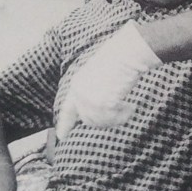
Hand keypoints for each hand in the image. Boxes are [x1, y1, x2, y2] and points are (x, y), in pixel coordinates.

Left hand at [56, 21, 160, 139]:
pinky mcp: (101, 103)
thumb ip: (95, 92)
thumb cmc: (118, 60)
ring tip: (127, 106)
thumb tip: (102, 109)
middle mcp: (79, 93)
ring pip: (101, 122)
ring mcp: (89, 99)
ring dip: (117, 117)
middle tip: (122, 111)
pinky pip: (113, 119)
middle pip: (88, 120)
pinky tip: (130, 106)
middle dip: (106, 120)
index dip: (64, 123)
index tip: (60, 136)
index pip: (68, 109)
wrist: (125, 54)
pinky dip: (124, 115)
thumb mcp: (99, 76)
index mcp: (78, 84)